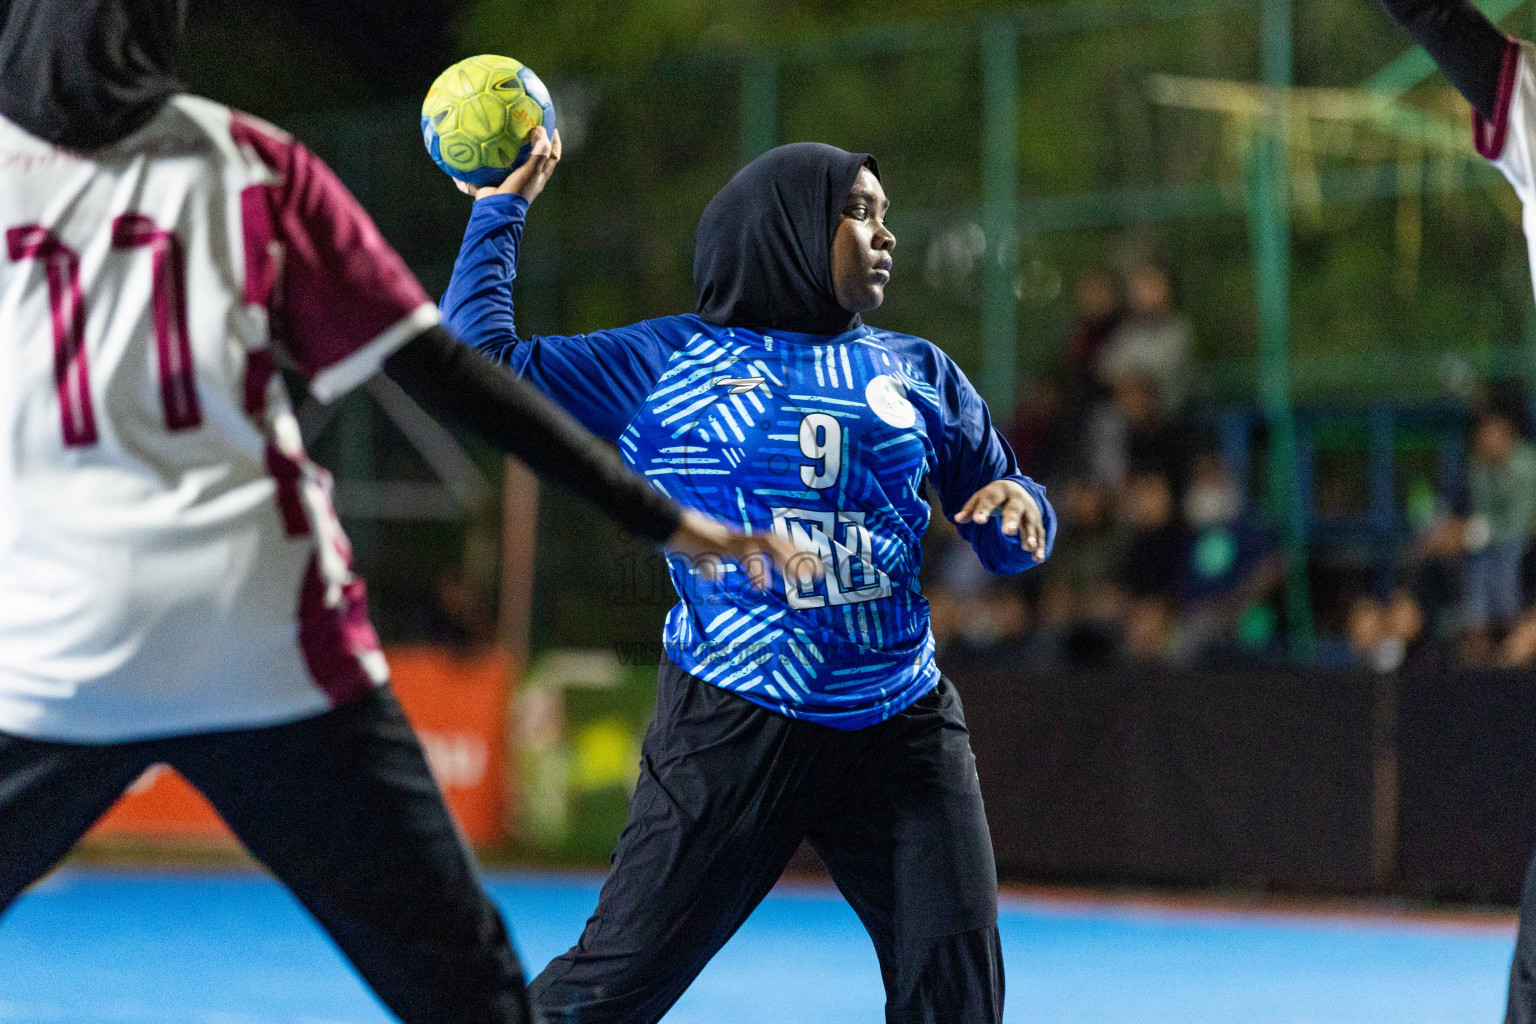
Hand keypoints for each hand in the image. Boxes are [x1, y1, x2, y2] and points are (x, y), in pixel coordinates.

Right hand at [455, 125, 561, 201]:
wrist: (496, 210)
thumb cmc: (517, 191)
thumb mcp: (531, 170)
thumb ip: (539, 152)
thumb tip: (539, 130)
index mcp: (538, 176)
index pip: (552, 155)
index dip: (554, 139)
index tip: (549, 124)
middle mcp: (525, 178)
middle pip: (531, 156)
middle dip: (528, 140)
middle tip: (521, 123)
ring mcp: (508, 181)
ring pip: (506, 162)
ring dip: (501, 149)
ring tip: (495, 132)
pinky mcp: (491, 184)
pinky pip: (481, 172)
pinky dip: (474, 166)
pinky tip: (467, 151)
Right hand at [663, 509, 822, 591]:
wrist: (668, 527)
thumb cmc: (684, 542)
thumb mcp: (700, 559)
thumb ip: (710, 567)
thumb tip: (714, 576)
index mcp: (740, 540)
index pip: (774, 543)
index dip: (794, 552)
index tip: (811, 567)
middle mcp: (741, 536)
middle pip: (778, 541)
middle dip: (799, 557)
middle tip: (818, 575)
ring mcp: (733, 538)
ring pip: (768, 543)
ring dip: (786, 560)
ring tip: (800, 578)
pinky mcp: (722, 544)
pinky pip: (745, 554)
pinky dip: (756, 568)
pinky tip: (761, 585)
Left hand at [955, 479, 1046, 561]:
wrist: (1016, 488)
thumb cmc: (993, 497)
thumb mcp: (980, 498)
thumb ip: (970, 509)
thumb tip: (958, 519)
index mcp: (1000, 491)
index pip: (990, 499)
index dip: (984, 510)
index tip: (978, 521)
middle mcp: (1017, 499)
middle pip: (1014, 509)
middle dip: (1011, 520)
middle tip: (1008, 532)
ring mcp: (1029, 510)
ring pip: (1030, 522)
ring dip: (1030, 535)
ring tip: (1027, 548)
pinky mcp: (1037, 521)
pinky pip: (1040, 534)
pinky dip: (1040, 546)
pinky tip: (1038, 559)